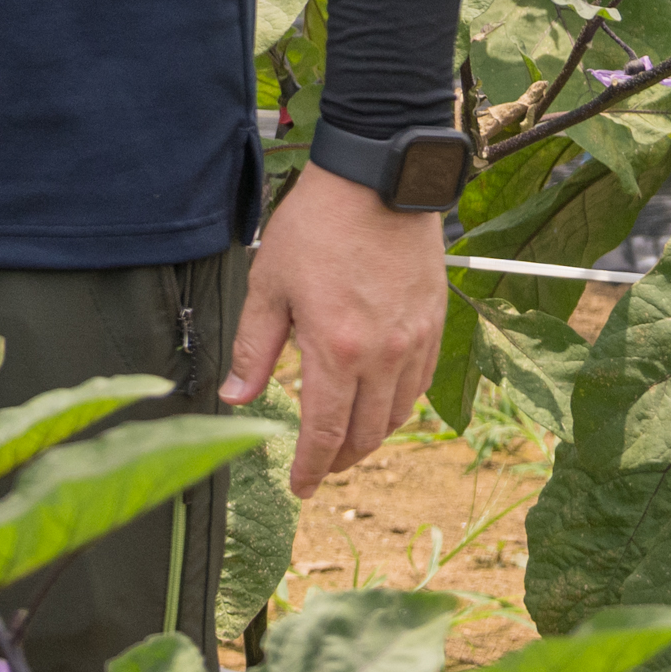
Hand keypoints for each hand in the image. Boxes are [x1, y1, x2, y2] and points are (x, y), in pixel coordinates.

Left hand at [227, 161, 453, 493]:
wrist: (378, 185)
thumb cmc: (316, 227)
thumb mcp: (268, 284)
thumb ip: (255, 347)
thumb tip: (236, 396)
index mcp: (335, 350)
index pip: (323, 431)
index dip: (310, 466)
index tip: (299, 486)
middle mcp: (382, 357)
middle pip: (363, 434)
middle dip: (337, 460)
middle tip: (317, 469)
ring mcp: (414, 344)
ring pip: (395, 416)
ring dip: (368, 438)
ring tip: (343, 444)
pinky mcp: (434, 328)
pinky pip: (418, 388)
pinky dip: (396, 408)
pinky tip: (377, 406)